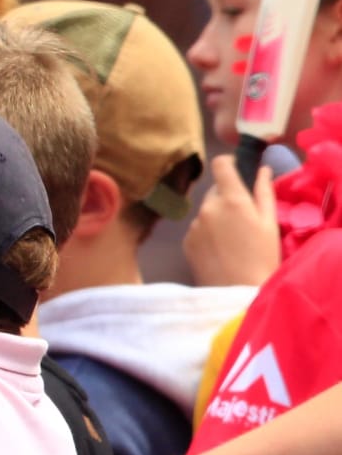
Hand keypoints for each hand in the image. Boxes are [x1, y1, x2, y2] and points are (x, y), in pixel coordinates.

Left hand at [183, 155, 279, 286]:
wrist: (239, 292)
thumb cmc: (263, 257)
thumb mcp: (269, 223)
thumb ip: (263, 192)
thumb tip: (262, 169)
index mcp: (231, 199)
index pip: (220, 165)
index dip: (228, 162)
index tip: (236, 168)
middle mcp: (207, 208)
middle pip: (214, 191)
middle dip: (227, 197)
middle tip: (243, 218)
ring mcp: (193, 224)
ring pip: (205, 211)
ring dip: (216, 216)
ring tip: (232, 239)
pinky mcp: (185, 241)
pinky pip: (197, 228)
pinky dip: (207, 232)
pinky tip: (220, 249)